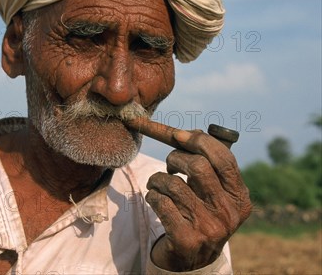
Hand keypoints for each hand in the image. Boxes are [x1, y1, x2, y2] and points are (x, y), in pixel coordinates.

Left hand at [145, 130, 251, 270]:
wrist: (192, 259)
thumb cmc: (200, 213)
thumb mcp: (213, 192)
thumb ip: (207, 164)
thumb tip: (192, 132)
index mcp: (240, 197)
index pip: (223, 159)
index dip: (198, 141)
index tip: (176, 135)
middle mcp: (228, 213)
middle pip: (198, 167)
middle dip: (175, 158)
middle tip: (170, 165)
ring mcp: (209, 228)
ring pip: (174, 184)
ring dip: (158, 179)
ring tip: (158, 184)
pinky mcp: (186, 239)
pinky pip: (160, 202)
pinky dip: (152, 195)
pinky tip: (155, 199)